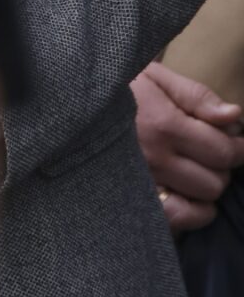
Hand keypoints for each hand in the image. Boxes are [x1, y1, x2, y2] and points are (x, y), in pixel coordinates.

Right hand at [132, 61, 243, 232]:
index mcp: (164, 124)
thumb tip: (234, 116)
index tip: (233, 138)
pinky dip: (194, 211)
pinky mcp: (133, 200)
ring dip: (206, 184)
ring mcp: (143, 183)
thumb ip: (195, 96)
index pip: (223, 150)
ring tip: (192, 167)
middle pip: (217, 179)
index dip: (237, 145)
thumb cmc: (115, 88)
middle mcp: (155, 159)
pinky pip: (179, 218)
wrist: (69, 104)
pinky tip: (188, 194)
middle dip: (221, 164)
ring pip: (203, 200)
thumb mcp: (154, 77)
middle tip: (207, 150)